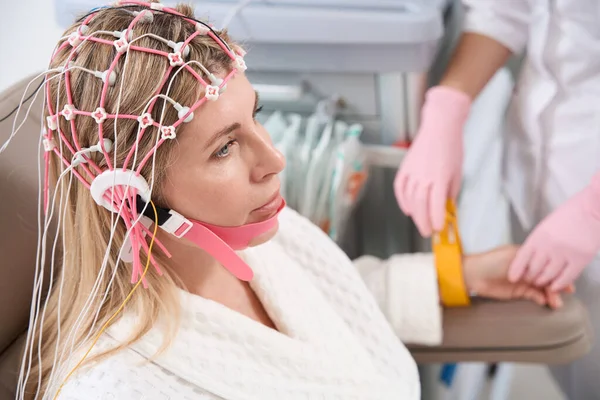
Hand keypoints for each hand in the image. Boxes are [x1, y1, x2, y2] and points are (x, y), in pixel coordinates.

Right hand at [394, 86, 470, 236]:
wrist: (440, 126)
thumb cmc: (452, 147)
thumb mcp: (458, 171)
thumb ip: (451, 191)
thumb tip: (445, 207)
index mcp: (441, 177)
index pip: (436, 204)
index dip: (437, 219)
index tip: (439, 229)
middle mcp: (424, 176)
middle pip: (420, 205)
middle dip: (423, 221)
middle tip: (427, 232)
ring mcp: (412, 171)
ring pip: (409, 198)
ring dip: (414, 214)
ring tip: (420, 222)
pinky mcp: (404, 167)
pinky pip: (399, 188)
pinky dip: (402, 201)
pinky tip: (407, 209)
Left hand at [463, 245, 571, 308]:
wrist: (474, 275)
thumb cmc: (491, 262)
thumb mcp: (512, 257)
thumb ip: (530, 262)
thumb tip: (547, 269)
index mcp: (527, 257)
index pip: (547, 264)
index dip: (557, 271)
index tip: (566, 279)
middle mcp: (528, 268)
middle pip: (547, 277)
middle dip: (557, 285)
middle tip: (564, 293)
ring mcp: (524, 280)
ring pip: (542, 288)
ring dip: (550, 295)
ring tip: (555, 303)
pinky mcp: (518, 292)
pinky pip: (534, 296)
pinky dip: (540, 299)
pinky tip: (543, 301)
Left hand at [508, 178, 599, 290]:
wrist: (592, 210)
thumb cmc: (569, 216)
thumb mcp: (546, 226)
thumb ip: (538, 242)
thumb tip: (529, 257)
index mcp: (539, 236)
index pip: (522, 256)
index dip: (516, 269)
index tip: (512, 277)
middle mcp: (549, 246)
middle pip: (534, 269)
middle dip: (530, 277)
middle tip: (529, 280)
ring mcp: (565, 253)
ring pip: (548, 275)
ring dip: (543, 282)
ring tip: (541, 282)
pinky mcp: (580, 259)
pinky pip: (566, 277)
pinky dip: (559, 284)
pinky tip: (555, 286)